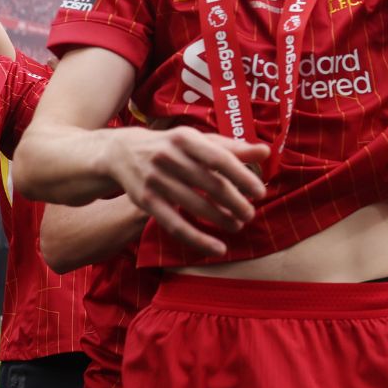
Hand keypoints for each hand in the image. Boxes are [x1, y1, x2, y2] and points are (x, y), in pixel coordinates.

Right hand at [101, 126, 268, 256]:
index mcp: (187, 138)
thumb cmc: (172, 146)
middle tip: (250, 213)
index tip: (260, 192)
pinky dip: (198, 239)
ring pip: (195, 206)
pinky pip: (175, 225)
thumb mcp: (198, 141)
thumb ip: (232, 147)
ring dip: (221, 219)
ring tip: (238, 225)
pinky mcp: (146, 202)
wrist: (122, 153)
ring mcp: (156, 180)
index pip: (220, 159)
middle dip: (235, 202)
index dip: (242, 176)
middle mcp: (169, 157)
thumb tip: (265, 152)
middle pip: (210, 185)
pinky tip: (218, 249)